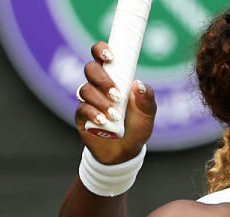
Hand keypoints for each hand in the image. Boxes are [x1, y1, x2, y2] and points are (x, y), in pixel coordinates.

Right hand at [75, 41, 156, 164]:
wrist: (126, 152)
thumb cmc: (137, 128)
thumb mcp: (148, 114)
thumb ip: (147, 99)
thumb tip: (138, 84)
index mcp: (115, 78)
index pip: (102, 56)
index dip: (101, 50)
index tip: (111, 57)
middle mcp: (99, 86)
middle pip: (91, 69)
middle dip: (103, 79)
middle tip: (117, 95)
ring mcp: (89, 101)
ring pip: (85, 89)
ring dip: (101, 101)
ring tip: (115, 115)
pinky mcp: (82, 116)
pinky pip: (82, 108)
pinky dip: (93, 113)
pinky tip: (103, 121)